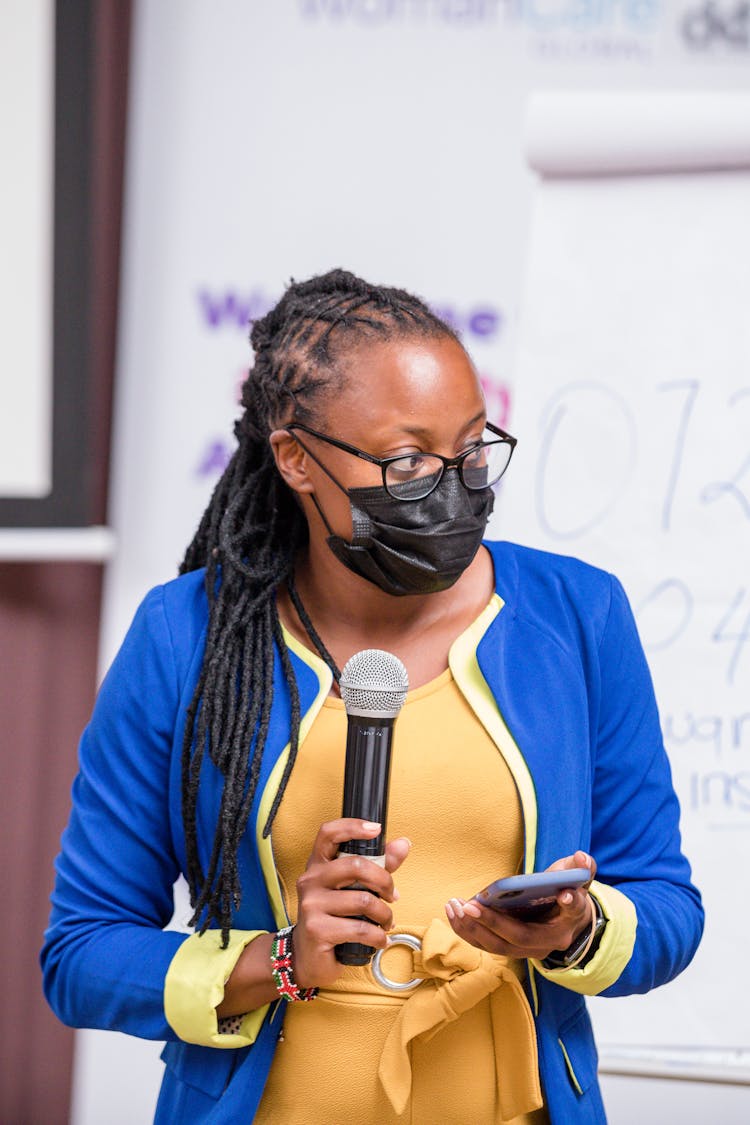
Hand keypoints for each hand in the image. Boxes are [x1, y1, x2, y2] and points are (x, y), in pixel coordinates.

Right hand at [292, 818, 410, 989]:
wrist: (308, 957)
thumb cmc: (334, 918)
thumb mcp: (354, 888)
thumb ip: (379, 865)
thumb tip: (404, 844)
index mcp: (318, 864)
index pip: (328, 833)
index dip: (352, 826)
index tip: (376, 829)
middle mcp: (311, 879)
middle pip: (356, 866)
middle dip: (384, 881)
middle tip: (391, 896)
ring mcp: (311, 904)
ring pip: (364, 900)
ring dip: (384, 914)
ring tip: (385, 922)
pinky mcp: (318, 929)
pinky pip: (360, 928)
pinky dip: (378, 936)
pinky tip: (379, 939)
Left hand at [444, 850, 596, 960]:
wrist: (564, 922)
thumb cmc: (567, 893)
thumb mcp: (578, 878)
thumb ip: (582, 868)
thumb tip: (582, 858)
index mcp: (570, 919)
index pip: (572, 910)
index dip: (569, 902)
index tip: (564, 894)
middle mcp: (548, 941)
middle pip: (519, 937)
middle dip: (492, 923)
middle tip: (469, 906)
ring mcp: (528, 949)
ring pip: (497, 946)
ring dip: (472, 929)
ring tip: (454, 907)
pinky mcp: (510, 948)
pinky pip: (486, 944)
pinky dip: (467, 931)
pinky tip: (452, 912)